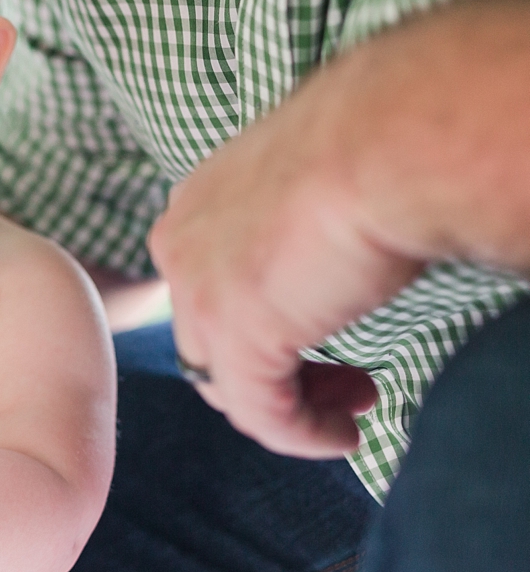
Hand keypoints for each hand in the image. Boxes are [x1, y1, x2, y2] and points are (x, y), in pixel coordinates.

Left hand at [149, 81, 407, 457]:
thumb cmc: (377, 137)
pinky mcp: (236, 336)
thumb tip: (332, 247)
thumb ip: (301, 220)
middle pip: (209, 339)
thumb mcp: (316, 179)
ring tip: (351, 409)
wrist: (389, 138)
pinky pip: (261, 412)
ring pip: (227, 382)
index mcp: (198, 204)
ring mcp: (200, 293)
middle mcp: (182, 246)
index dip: (260, 323)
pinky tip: (341, 435)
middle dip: (277, 368)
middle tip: (345, 381)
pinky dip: (301, 434)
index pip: (206, 287)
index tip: (316, 333)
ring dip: (291, 405)